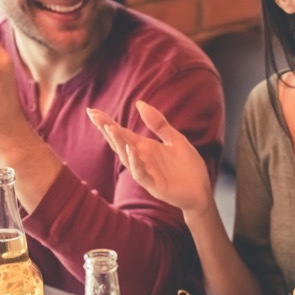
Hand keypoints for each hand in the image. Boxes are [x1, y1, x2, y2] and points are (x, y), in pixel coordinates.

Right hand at [87, 101, 213, 214]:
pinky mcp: (154, 185)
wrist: (202, 191)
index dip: (107, 122)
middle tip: (94, 116)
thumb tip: (139, 103)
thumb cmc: (188, 166)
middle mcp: (141, 159)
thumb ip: (158, 123)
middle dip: (106, 129)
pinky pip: (140, 173)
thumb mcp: (175, 139)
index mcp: (145, 147)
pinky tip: (131, 150)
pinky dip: (135, 162)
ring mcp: (146, 172)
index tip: (92, 110)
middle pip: (119, 143)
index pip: (122, 133)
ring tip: (111, 128)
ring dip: (118, 143)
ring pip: (126, 157)